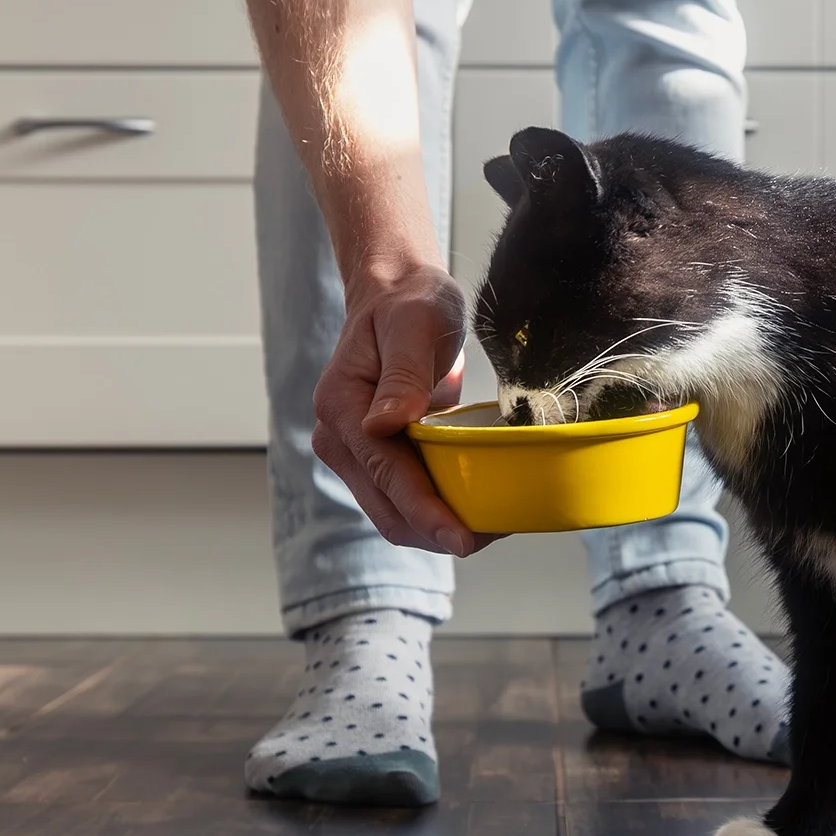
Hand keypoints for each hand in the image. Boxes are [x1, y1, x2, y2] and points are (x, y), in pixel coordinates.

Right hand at [310, 266, 497, 555]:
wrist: (399, 296)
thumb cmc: (409, 303)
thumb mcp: (413, 325)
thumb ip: (402, 375)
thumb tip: (385, 426)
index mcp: (341, 406)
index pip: (387, 473)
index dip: (427, 511)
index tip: (463, 539)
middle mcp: (340, 438)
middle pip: (388, 509)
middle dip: (438, 531)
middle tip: (495, 535)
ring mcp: (356, 453)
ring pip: (395, 515)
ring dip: (439, 529)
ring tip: (493, 527)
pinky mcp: (378, 459)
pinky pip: (406, 499)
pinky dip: (438, 511)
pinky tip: (478, 508)